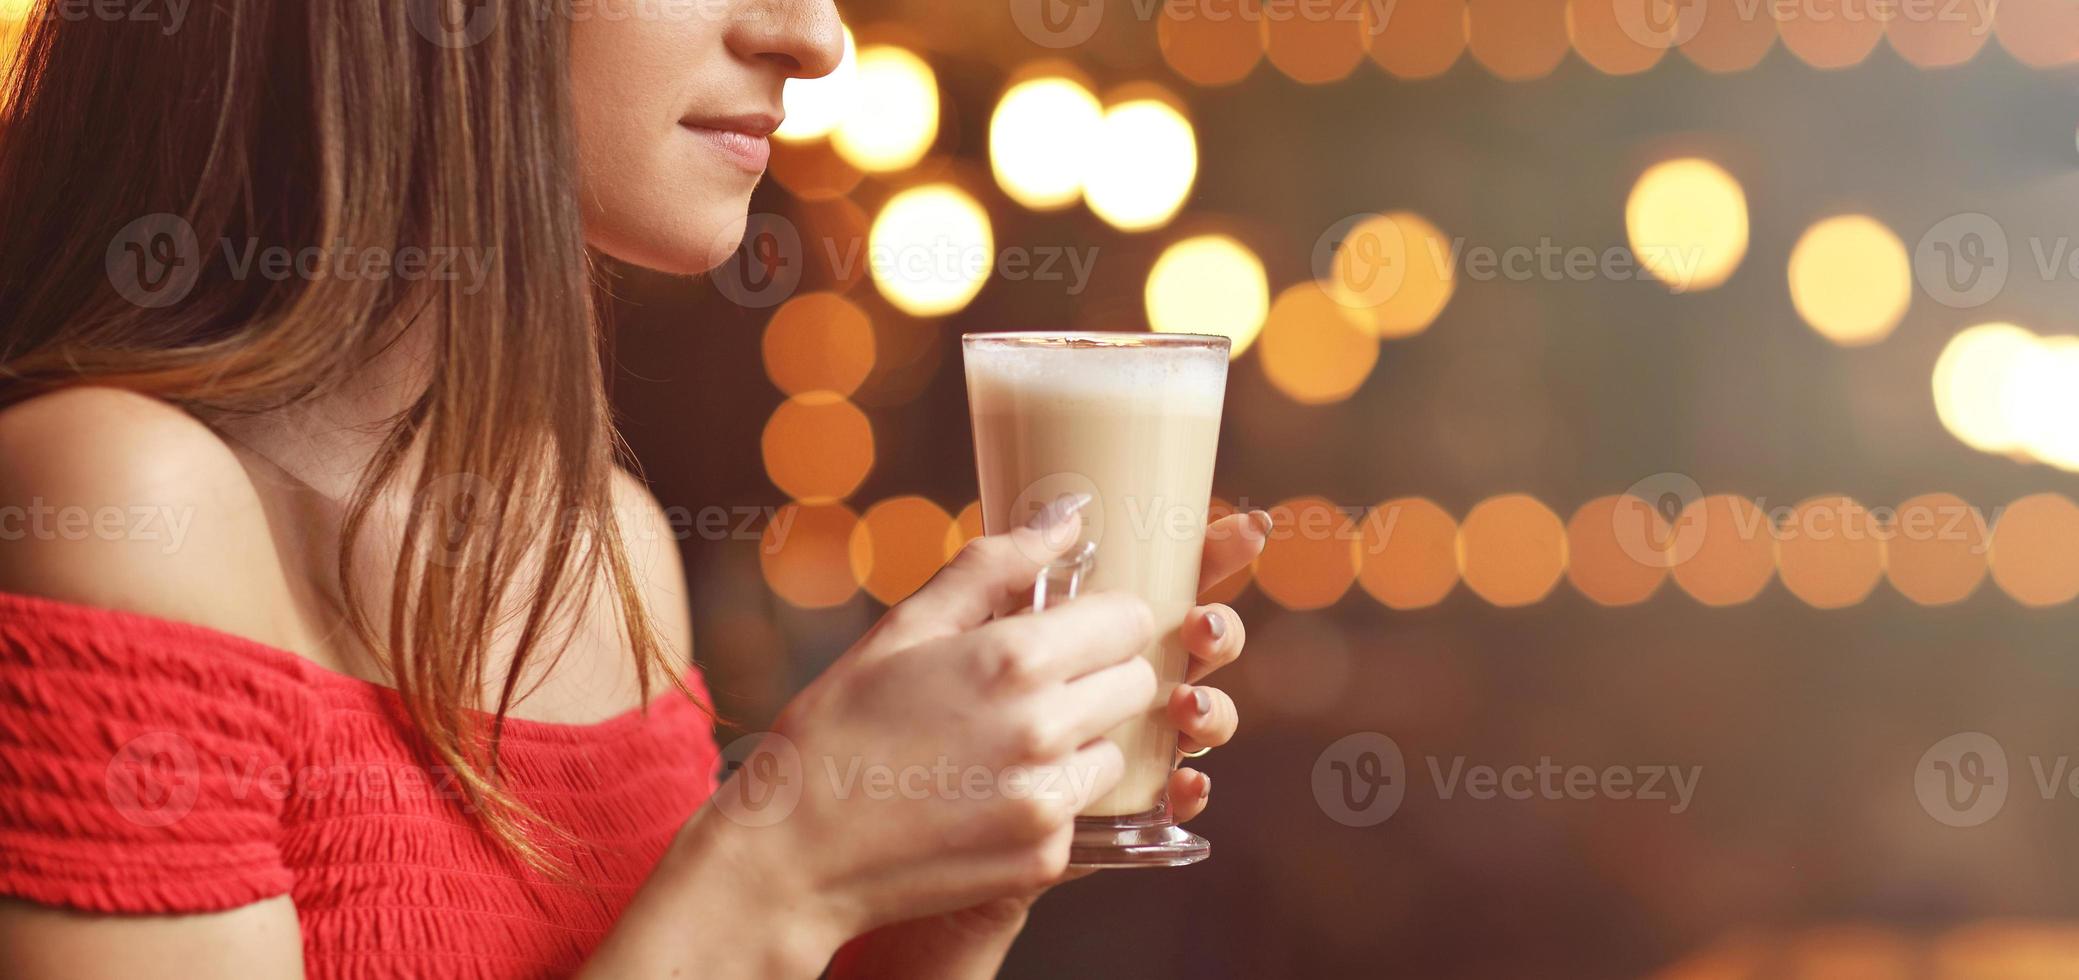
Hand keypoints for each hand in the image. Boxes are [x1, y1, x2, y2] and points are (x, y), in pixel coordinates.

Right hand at [714, 495, 1159, 942]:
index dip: (1101, 618)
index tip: (1067, 628)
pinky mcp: (1045, 858)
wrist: (792, 854)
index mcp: (1015, 660)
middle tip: (1031, 688)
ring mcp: (1049, 802)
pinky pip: (1083, 811)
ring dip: (1080, 743)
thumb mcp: (903, 628)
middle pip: (1137, 684)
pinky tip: (987, 797)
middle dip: (1098, 676)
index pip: (1130, 620)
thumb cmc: (837, 731)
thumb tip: (1066, 518)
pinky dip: (1050, 801)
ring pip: (1115, 751)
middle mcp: (1045, 731)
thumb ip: (993, 566)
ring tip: (1003, 747)